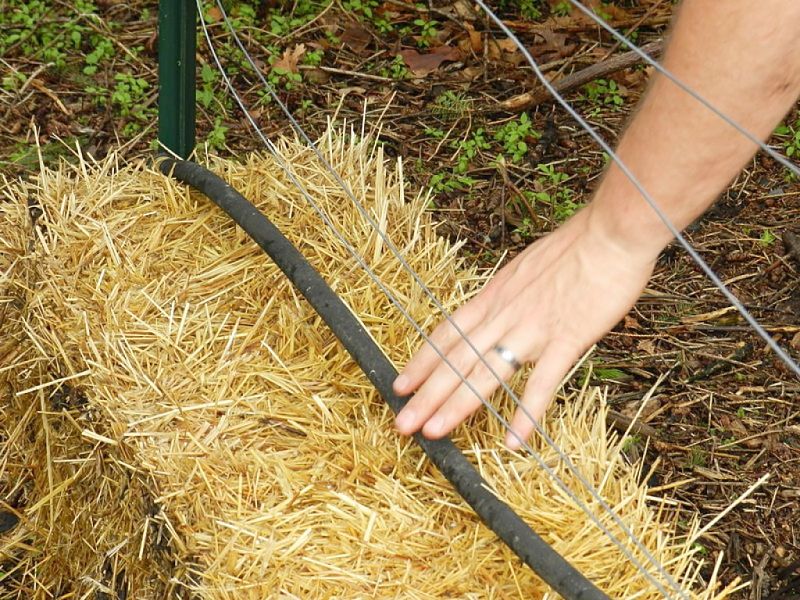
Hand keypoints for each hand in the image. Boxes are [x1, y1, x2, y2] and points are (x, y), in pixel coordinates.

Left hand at [392, 204, 655, 449]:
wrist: (610, 232)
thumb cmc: (576, 245)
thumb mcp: (527, 267)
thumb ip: (510, 293)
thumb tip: (500, 306)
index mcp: (494, 296)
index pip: (448, 334)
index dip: (422, 362)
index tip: (400, 384)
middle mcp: (503, 314)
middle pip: (456, 359)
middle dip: (426, 394)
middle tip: (403, 423)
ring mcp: (531, 329)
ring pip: (485, 372)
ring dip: (456, 405)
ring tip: (433, 431)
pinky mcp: (565, 340)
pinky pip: (541, 384)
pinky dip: (526, 414)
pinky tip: (514, 441)